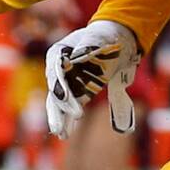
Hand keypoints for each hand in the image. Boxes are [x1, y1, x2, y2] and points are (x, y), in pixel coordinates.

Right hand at [44, 19, 139, 136]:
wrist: (115, 40)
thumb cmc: (104, 35)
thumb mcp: (97, 37)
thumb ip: (88, 46)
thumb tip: (79, 57)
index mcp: (59, 52)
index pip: (55, 71)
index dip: (59, 85)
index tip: (65, 98)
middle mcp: (59, 69)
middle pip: (55, 90)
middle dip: (59, 108)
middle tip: (67, 122)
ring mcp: (68, 82)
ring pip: (59, 103)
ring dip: (60, 118)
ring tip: (61, 134)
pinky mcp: (79, 92)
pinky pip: (71, 107)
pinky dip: (68, 120)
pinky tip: (66, 133)